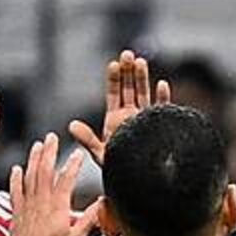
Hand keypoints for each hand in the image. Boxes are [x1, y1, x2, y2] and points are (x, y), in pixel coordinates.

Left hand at [7, 133, 99, 235]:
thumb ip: (90, 219)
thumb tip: (102, 205)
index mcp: (57, 206)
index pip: (67, 178)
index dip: (73, 164)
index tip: (78, 154)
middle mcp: (41, 201)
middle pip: (45, 170)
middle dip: (49, 151)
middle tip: (52, 138)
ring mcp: (27, 204)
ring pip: (29, 175)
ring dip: (33, 159)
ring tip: (37, 146)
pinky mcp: (17, 211)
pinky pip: (15, 190)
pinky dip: (15, 178)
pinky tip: (16, 169)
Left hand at [69, 50, 171, 164]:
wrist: (140, 181)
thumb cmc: (120, 171)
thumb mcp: (101, 155)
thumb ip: (88, 139)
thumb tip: (71, 125)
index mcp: (116, 120)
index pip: (114, 93)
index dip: (114, 78)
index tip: (114, 64)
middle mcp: (132, 116)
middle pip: (130, 88)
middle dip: (129, 71)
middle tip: (127, 54)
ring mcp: (147, 120)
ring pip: (145, 94)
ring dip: (143, 78)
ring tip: (140, 61)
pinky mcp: (161, 126)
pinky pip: (163, 110)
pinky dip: (163, 97)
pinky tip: (162, 84)